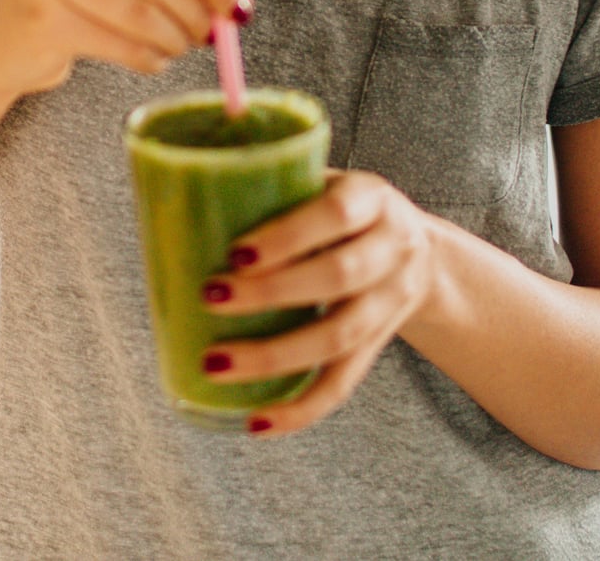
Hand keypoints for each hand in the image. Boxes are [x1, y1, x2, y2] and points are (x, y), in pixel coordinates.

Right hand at [0, 0, 257, 99]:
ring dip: (174, 34)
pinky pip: (113, 39)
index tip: (241, 0)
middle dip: (198, 3)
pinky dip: (146, 55)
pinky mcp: (33, 11)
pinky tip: (153, 58)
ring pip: (134, 5)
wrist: (1, 38)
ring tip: (185, 45)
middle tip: (223, 32)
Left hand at [198, 170, 439, 435]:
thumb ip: (272, 179)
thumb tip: (180, 189)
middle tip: (211, 297)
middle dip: (271, 293)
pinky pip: (342, 384)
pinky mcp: (378, 346)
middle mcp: (391, 250)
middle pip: (339, 277)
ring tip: (215, 362)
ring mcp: (390, 303)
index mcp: (372, 199)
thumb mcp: (324, 180)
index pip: (336, 213)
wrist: (419, 252)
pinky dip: (300, 409)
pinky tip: (257, 421)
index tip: (236, 252)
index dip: (288, 235)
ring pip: (338, 337)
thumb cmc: (343, 210)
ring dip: (274, 356)